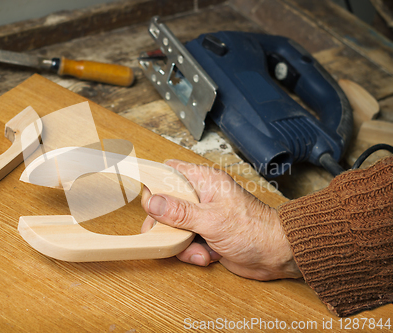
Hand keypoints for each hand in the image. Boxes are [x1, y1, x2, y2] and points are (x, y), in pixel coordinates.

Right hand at [141, 159, 301, 280]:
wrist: (277, 255)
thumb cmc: (255, 229)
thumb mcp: (212, 220)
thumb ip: (180, 212)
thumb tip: (153, 202)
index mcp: (204, 181)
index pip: (170, 171)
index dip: (154, 183)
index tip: (148, 201)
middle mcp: (201, 196)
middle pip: (165, 204)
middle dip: (165, 224)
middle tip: (170, 234)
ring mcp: (202, 216)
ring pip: (173, 227)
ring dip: (181, 243)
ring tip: (199, 248)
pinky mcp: (205, 234)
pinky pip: (185, 242)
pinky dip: (193, 252)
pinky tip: (208, 254)